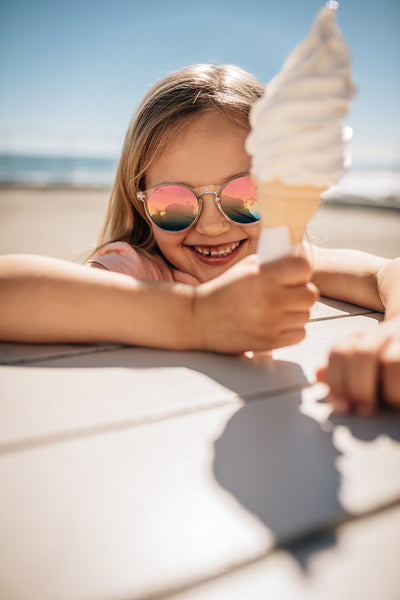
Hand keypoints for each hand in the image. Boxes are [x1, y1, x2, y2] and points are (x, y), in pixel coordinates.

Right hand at [192, 254, 318, 353]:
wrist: (199, 318)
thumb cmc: (222, 291)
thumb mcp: (245, 268)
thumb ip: (273, 264)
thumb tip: (298, 263)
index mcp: (264, 276)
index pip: (304, 268)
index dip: (300, 271)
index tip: (293, 274)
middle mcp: (271, 299)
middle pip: (311, 294)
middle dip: (301, 292)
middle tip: (287, 293)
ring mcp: (272, 323)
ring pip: (306, 315)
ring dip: (296, 312)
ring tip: (278, 309)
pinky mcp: (270, 342)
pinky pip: (299, 334)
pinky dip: (292, 329)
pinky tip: (277, 323)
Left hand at [316, 315, 399, 414]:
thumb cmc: (387, 358)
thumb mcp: (361, 363)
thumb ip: (340, 371)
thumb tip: (318, 374)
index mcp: (360, 338)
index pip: (338, 352)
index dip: (336, 381)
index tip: (342, 407)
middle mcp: (381, 334)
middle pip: (362, 354)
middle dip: (359, 387)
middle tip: (365, 411)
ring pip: (392, 361)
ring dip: (389, 388)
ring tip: (389, 403)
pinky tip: (399, 399)